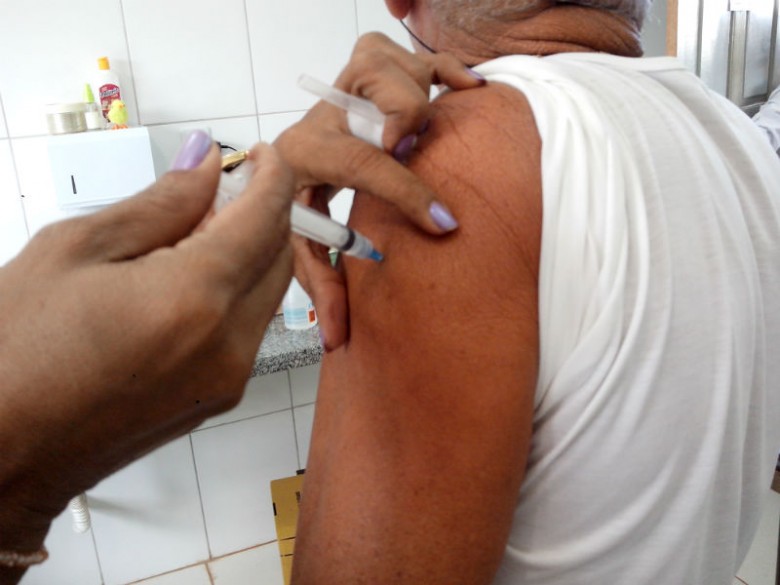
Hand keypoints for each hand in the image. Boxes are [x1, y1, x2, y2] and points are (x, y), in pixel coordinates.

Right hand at [0, 141, 292, 565]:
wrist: (1, 453)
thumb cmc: (14, 351)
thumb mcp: (74, 251)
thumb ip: (159, 205)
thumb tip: (209, 166)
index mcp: (194, 298)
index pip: (264, 218)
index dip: (271, 176)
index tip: (261, 153)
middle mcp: (229, 343)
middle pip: (278, 256)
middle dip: (264, 212)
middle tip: (222, 186)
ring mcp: (229, 378)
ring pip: (269, 293)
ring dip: (252, 252)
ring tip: (198, 229)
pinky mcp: (218, 398)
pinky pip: (249, 328)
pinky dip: (236, 291)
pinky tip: (193, 277)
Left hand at [274, 32, 484, 349]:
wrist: (278, 158)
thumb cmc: (288, 203)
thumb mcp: (297, 246)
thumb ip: (319, 286)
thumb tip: (337, 340)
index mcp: (302, 155)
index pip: (361, 166)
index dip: (407, 194)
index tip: (445, 224)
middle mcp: (325, 114)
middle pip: (384, 103)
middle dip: (409, 127)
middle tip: (417, 152)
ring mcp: (348, 86)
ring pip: (399, 71)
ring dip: (418, 102)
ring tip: (421, 136)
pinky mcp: (369, 71)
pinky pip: (414, 56)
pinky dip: (446, 70)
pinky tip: (469, 87)